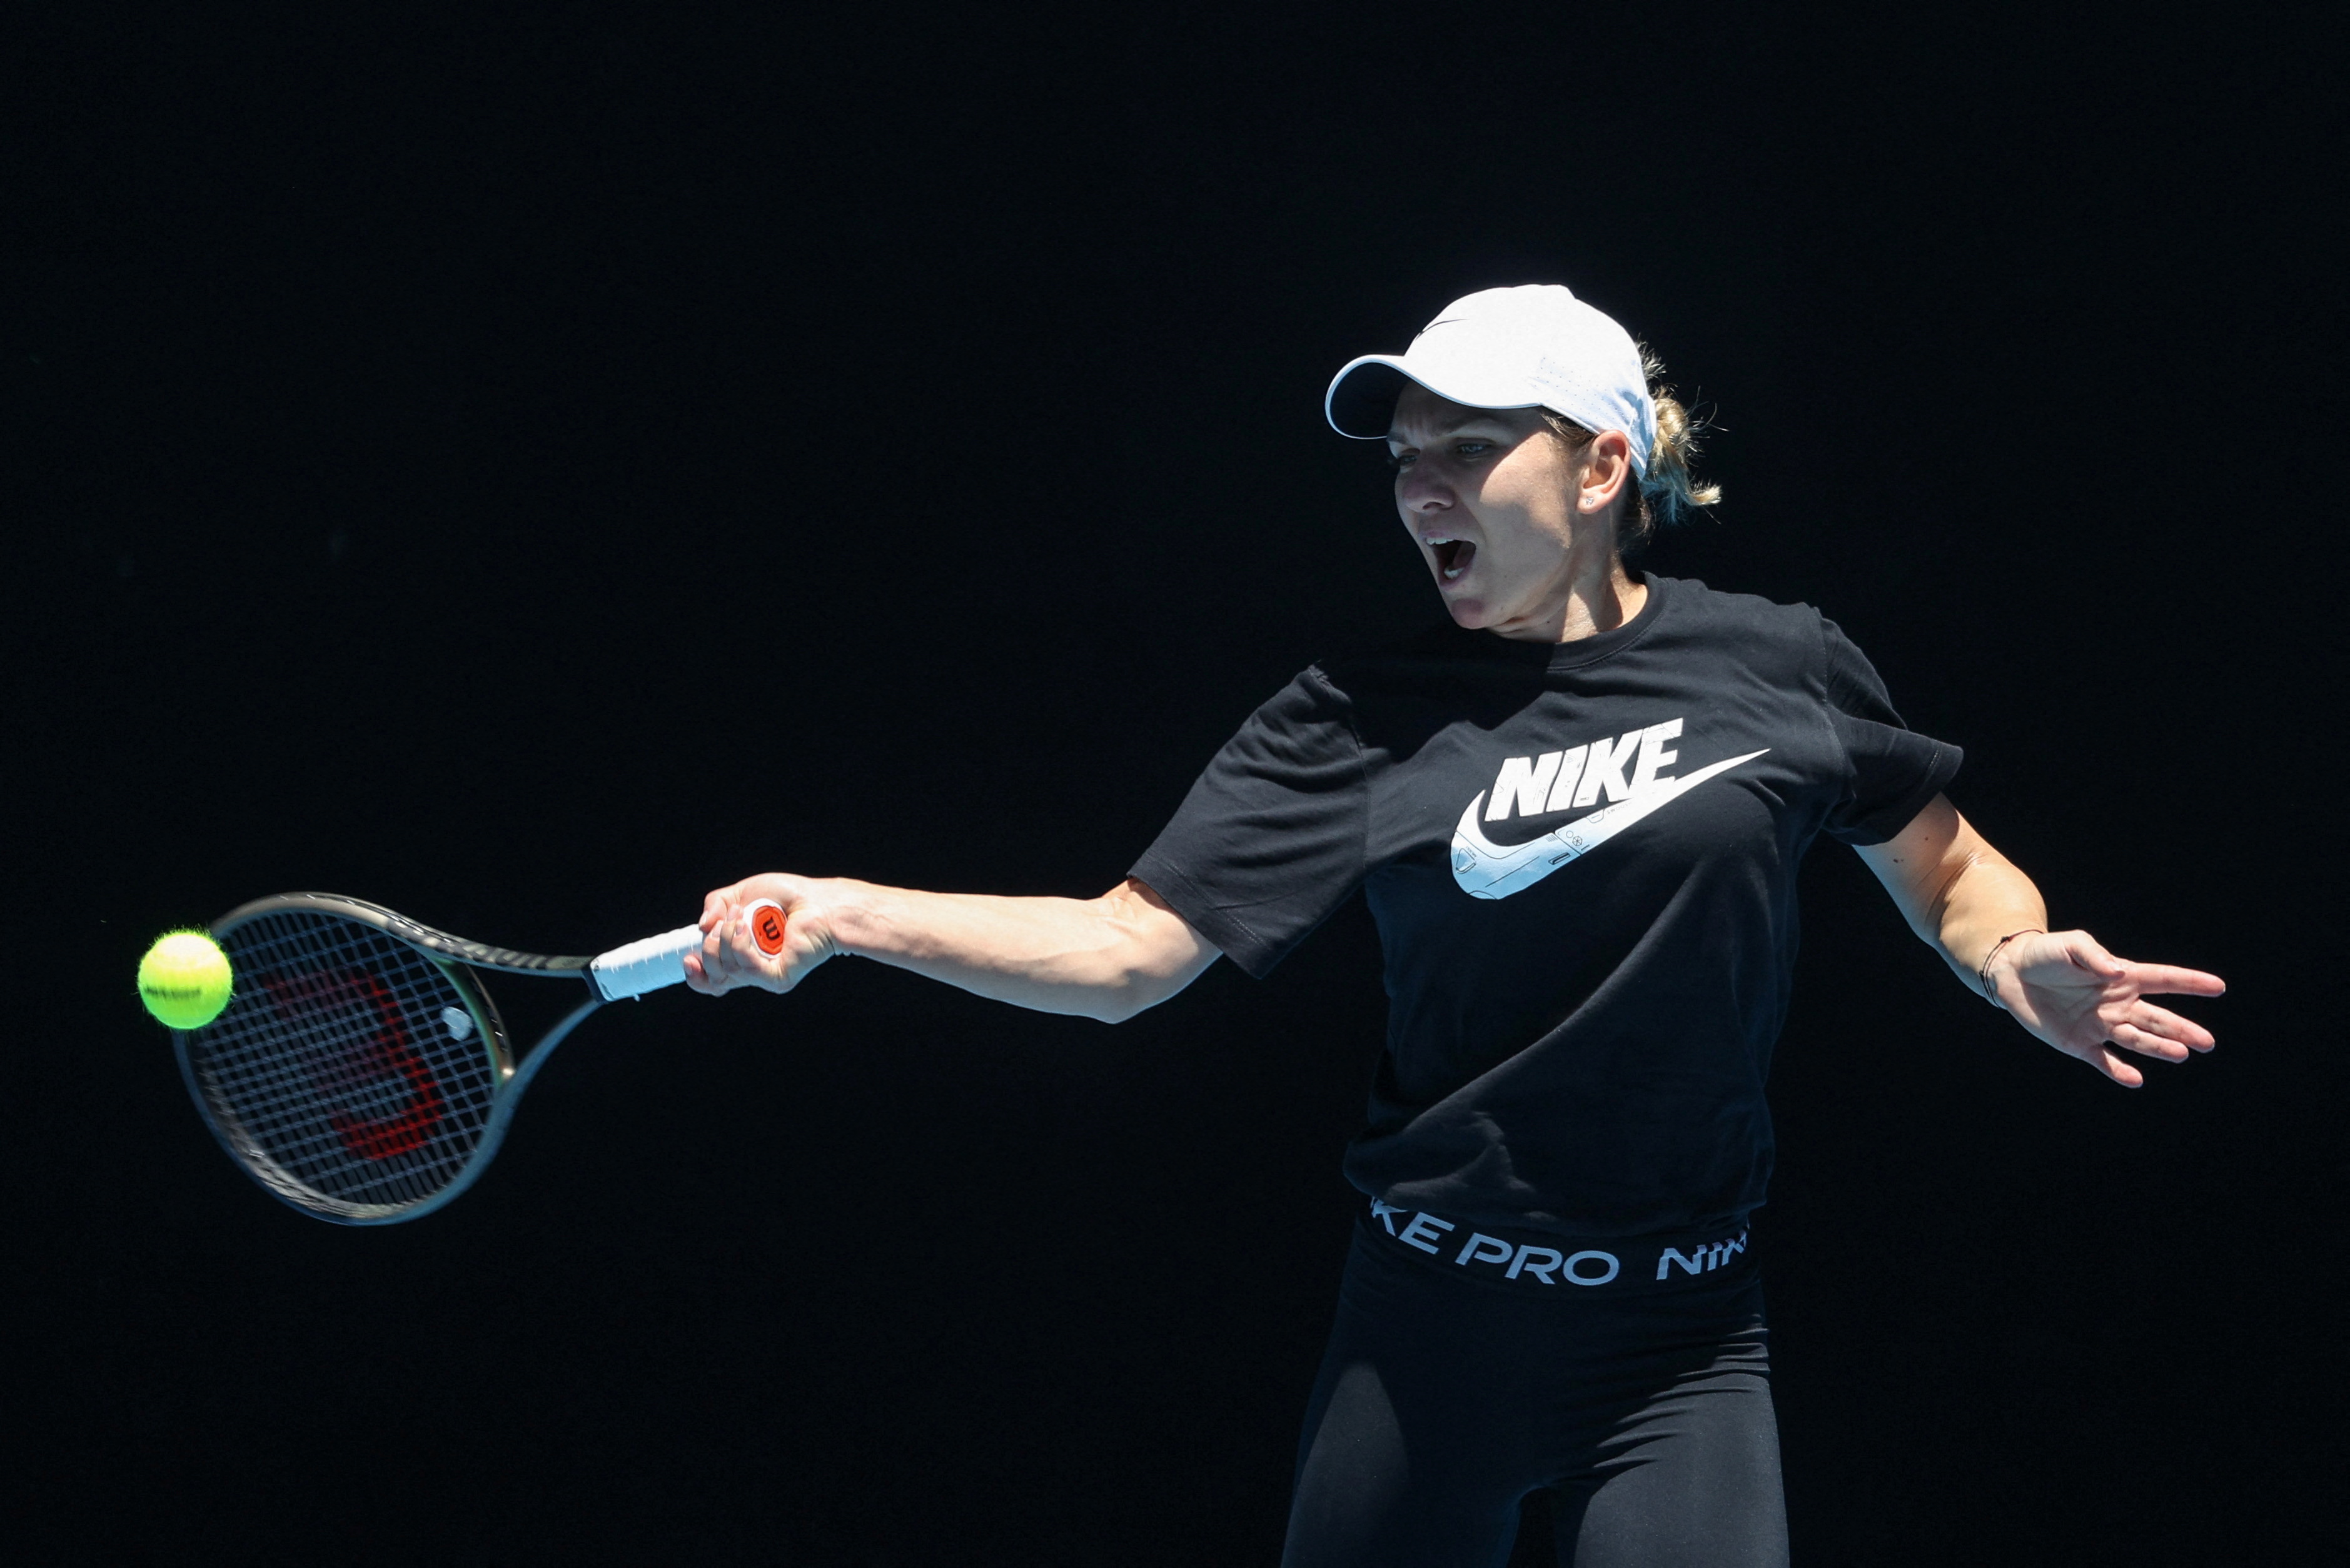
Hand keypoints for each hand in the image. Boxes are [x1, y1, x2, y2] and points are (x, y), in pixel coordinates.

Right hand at [682, 872, 852, 996]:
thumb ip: (715, 906)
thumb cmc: (787, 897)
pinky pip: (746, 969)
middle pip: (713, 977)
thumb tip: (701, 927)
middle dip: (709, 947)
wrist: (819, 901)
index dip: (695, 975)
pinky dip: (740, 944)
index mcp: (740, 956)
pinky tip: (747, 926)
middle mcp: (750, 971)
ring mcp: (764, 976)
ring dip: (726, 937)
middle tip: (726, 921)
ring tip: (742, 915)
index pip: (711, 980)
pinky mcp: (777, 978)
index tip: (689, 959)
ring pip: (726, 971)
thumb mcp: (740, 893)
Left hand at [1984, 929, 2223, 1086]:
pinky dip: (2119, 1071)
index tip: (2218, 987)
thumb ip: (2095, 955)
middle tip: (2207, 1043)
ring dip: (2159, 1048)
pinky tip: (2135, 1079)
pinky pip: (2104, 1061)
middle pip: (2157, 1018)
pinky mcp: (2080, 1044)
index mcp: (2122, 977)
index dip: (2190, 982)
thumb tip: (2118, 972)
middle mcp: (2118, 1004)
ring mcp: (2101, 1025)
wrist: (2012, 973)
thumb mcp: (2070, 944)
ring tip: (2181, 1054)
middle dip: (2182, 1030)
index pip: (2163, 980)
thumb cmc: (2047, 954)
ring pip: (2138, 1040)